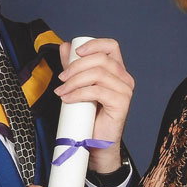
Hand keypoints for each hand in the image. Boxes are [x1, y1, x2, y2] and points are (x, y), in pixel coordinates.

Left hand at [56, 38, 133, 173]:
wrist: (94, 142)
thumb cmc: (88, 114)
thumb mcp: (78, 85)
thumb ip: (73, 66)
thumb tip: (65, 47)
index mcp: (116, 70)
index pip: (111, 46)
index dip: (94, 44)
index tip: (75, 52)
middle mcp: (124, 77)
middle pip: (101, 59)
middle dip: (76, 66)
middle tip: (61, 78)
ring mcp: (125, 90)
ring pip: (98, 74)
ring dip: (74, 81)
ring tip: (61, 91)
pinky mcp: (121, 103)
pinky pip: (98, 91)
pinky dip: (78, 93)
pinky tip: (67, 99)